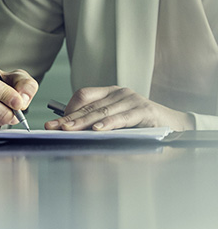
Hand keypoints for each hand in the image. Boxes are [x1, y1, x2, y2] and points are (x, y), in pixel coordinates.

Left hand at [44, 86, 194, 130]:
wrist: (176, 127)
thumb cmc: (141, 127)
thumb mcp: (115, 124)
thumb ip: (96, 125)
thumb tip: (71, 136)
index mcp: (110, 94)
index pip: (83, 96)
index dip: (67, 110)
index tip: (52, 124)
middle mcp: (120, 93)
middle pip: (89, 106)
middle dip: (69, 118)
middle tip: (53, 128)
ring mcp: (133, 100)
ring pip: (102, 112)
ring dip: (83, 123)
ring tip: (68, 130)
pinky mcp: (145, 111)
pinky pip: (122, 118)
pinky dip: (109, 124)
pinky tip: (98, 130)